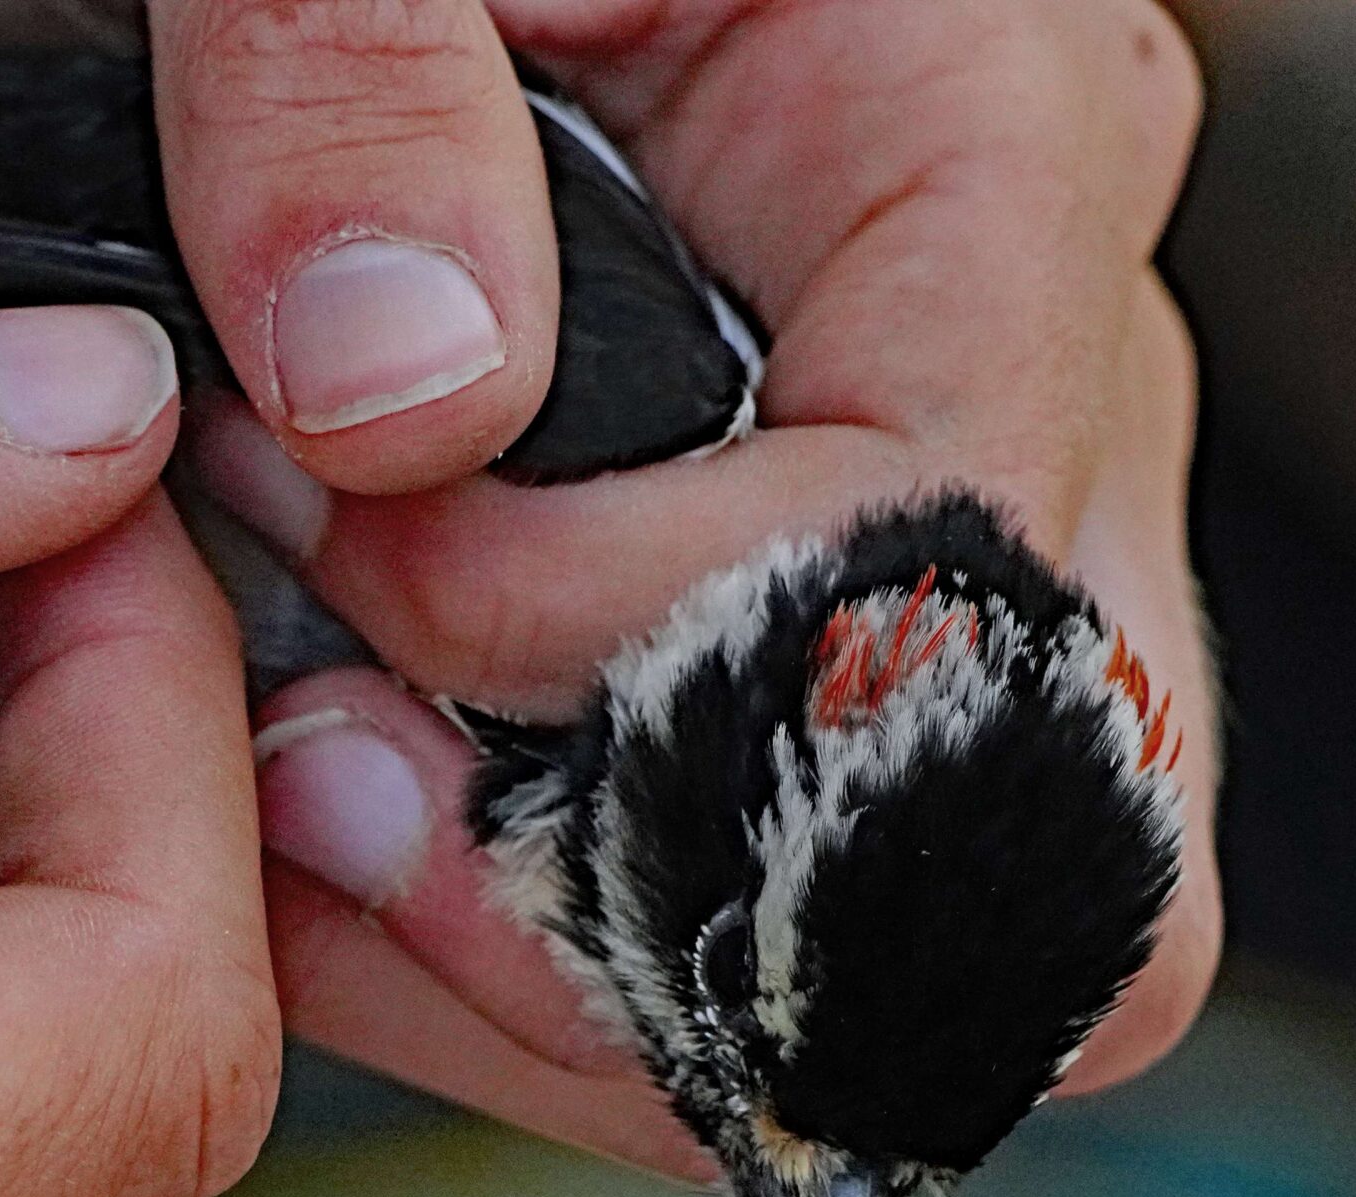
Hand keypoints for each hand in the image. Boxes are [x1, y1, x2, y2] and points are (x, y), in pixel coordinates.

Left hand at [151, 0, 1222, 1173]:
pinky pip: (780, 907)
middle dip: (649, 895)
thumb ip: (357, 83)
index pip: (928, 545)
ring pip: (914, 935)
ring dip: (572, 952)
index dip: (611, 628)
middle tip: (345, 779)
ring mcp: (959, 537)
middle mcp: (1040, 375)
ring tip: (314, 795)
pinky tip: (347, 830)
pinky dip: (546, 947)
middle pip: (1031, 831)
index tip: (346, 543)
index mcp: (999, 144)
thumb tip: (403, 406)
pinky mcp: (832, 642)